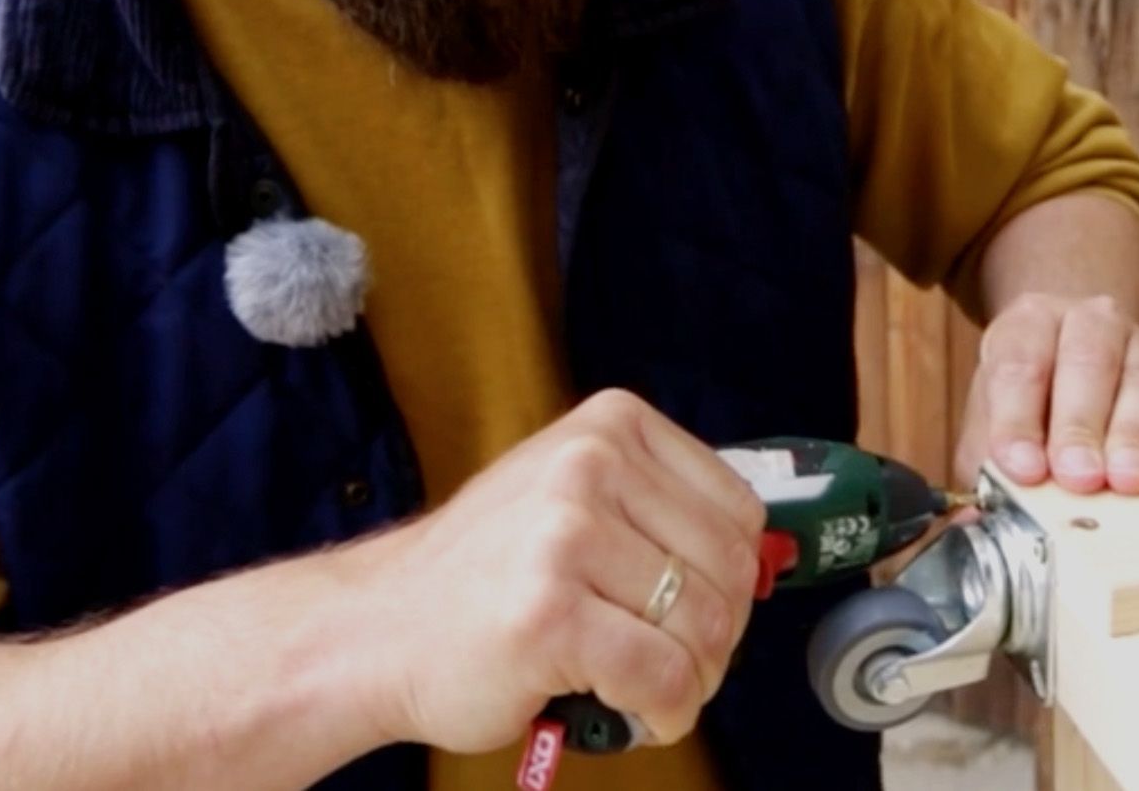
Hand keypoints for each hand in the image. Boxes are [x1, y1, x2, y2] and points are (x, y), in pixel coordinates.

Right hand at [353, 390, 765, 753]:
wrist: (378, 629)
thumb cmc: (483, 577)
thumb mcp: (572, 498)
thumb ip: (659, 512)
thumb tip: (760, 560)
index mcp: (610, 425)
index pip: (741, 511)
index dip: (729, 580)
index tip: (690, 611)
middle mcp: (591, 464)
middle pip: (730, 573)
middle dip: (715, 639)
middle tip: (669, 664)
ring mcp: (566, 535)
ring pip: (704, 629)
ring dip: (688, 681)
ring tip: (641, 687)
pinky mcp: (549, 612)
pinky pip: (662, 677)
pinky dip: (664, 712)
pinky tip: (633, 712)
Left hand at [955, 293, 1138, 494]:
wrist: (1074, 368)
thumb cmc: (1029, 406)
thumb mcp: (991, 427)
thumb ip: (984, 466)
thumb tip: (972, 523)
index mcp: (1029, 324)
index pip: (1020, 362)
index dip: (1018, 418)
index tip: (1022, 467)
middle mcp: (1089, 322)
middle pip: (1087, 363)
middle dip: (1080, 425)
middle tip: (1078, 476)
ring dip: (1132, 434)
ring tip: (1125, 479)